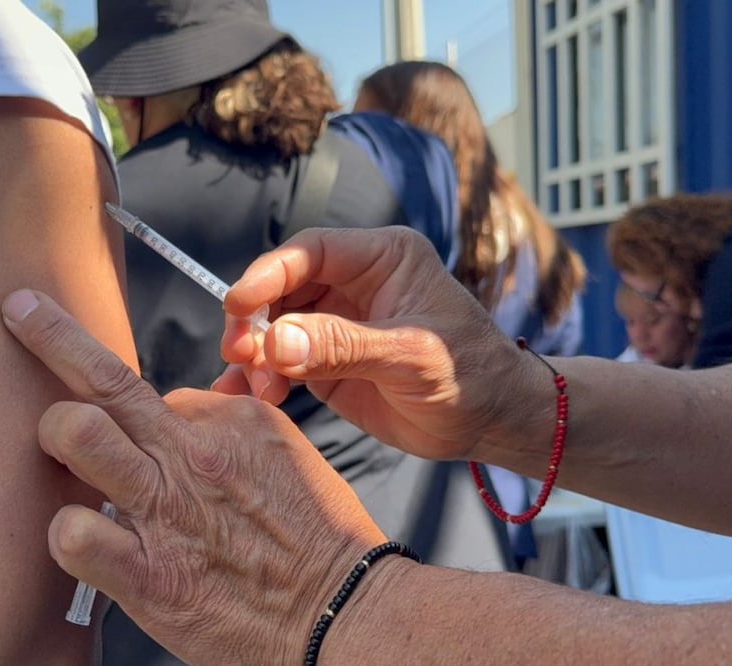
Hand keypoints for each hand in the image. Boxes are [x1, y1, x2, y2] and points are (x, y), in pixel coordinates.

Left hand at [1, 289, 386, 665]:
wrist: (342, 610)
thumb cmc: (316, 534)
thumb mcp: (283, 450)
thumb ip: (227, 421)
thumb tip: (179, 407)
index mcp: (228, 419)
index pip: (146, 389)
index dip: (121, 397)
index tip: (105, 394)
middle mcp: (190, 454)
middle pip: (103, 375)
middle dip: (49, 333)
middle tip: (21, 316)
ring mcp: (166, 511)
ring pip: (77, 433)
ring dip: (53, 431)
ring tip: (54, 444)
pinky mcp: (150, 576)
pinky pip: (74, 535)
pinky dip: (65, 532)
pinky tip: (79, 535)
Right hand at [216, 226, 532, 461]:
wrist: (494, 423)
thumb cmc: (471, 375)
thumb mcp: (410, 356)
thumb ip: (342, 346)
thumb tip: (274, 342)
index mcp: (383, 259)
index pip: (311, 252)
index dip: (269, 274)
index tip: (237, 305)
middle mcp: (355, 284)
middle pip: (283, 289)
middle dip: (255, 320)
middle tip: (239, 355)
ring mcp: (338, 325)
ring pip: (276, 327)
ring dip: (256, 355)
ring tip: (255, 389)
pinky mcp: (329, 364)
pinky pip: (283, 364)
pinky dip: (261, 379)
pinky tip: (245, 398)